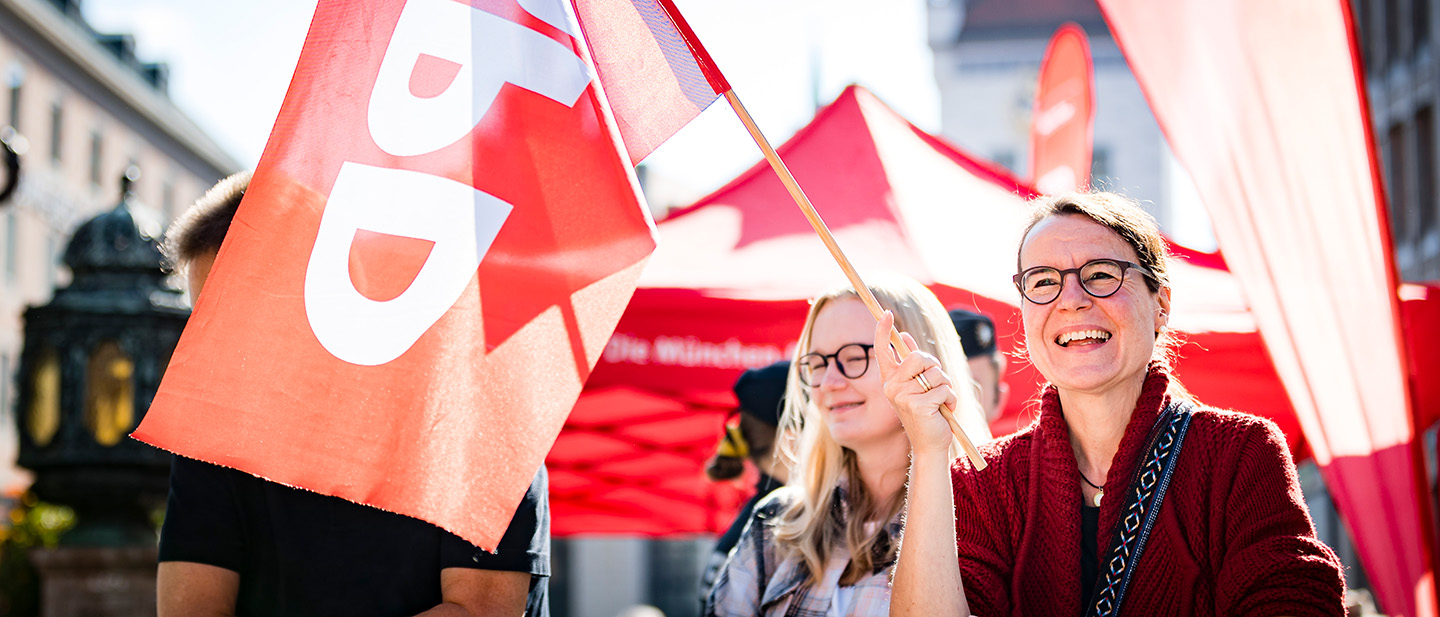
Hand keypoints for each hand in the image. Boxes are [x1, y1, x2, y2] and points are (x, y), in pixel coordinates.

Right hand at [874, 310, 956, 456]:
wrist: (930, 443)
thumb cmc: (927, 412)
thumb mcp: (919, 385)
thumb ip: (911, 362)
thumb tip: (905, 336)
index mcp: (890, 379)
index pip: (882, 350)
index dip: (883, 331)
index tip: (887, 313)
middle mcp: (891, 386)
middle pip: (919, 357)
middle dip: (935, 368)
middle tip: (936, 386)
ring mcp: (903, 396)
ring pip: (936, 373)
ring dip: (946, 386)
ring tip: (941, 402)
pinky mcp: (918, 405)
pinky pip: (944, 389)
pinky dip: (951, 399)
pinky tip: (945, 411)